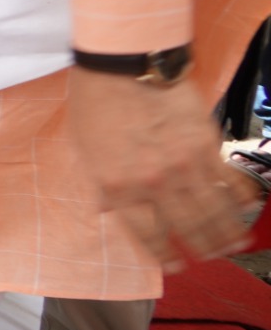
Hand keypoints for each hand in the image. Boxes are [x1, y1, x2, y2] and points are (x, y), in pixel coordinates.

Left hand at [67, 68, 263, 266]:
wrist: (124, 64)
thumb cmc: (95, 101)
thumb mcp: (83, 150)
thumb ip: (100, 185)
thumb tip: (108, 210)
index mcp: (118, 187)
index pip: (145, 234)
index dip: (163, 254)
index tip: (175, 265)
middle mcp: (153, 183)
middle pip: (184, 228)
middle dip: (199, 248)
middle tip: (210, 258)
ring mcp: (183, 166)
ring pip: (211, 211)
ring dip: (225, 232)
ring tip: (233, 245)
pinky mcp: (207, 145)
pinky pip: (229, 180)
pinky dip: (239, 197)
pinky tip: (244, 208)